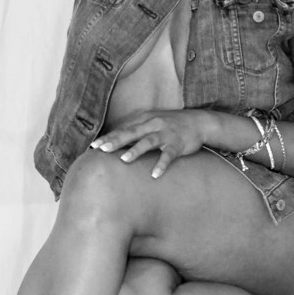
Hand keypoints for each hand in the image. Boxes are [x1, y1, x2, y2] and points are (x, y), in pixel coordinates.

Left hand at [90, 109, 213, 177]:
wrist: (199, 122)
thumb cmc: (171, 125)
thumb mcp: (152, 123)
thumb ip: (136, 131)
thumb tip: (116, 142)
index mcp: (144, 120)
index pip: (123, 129)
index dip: (108, 137)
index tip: (93, 146)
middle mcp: (153, 125)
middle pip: (131, 133)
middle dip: (116, 141)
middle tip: (101, 150)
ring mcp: (166, 134)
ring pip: (148, 142)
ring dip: (136, 150)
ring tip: (124, 159)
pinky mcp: (178, 144)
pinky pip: (168, 155)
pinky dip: (161, 164)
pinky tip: (155, 174)